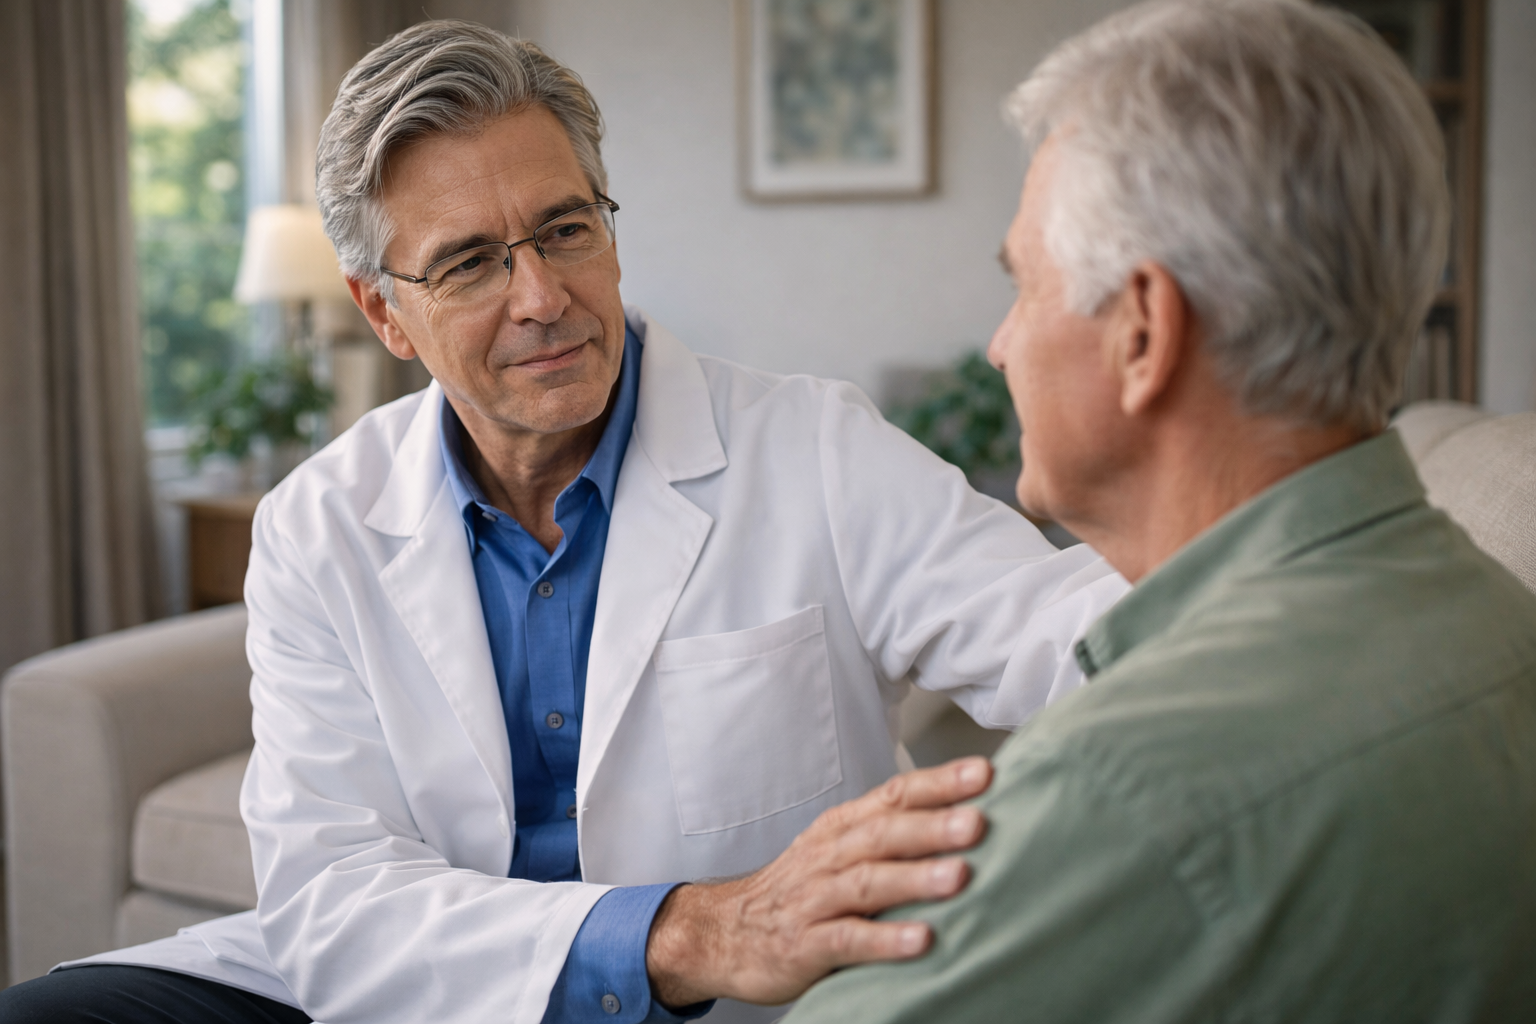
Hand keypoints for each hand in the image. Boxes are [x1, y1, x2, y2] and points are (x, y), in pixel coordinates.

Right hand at [644, 756, 992, 1007]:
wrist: (723, 932)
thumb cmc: (799, 890)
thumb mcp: (838, 850)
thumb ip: (891, 836)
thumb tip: (968, 816)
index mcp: (843, 829)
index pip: (894, 796)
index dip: (938, 783)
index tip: (984, 774)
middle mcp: (830, 856)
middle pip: (884, 833)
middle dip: (933, 825)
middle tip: (978, 821)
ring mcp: (815, 899)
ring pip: (868, 882)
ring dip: (915, 877)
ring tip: (959, 876)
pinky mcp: (805, 944)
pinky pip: (847, 939)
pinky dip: (884, 939)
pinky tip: (920, 940)